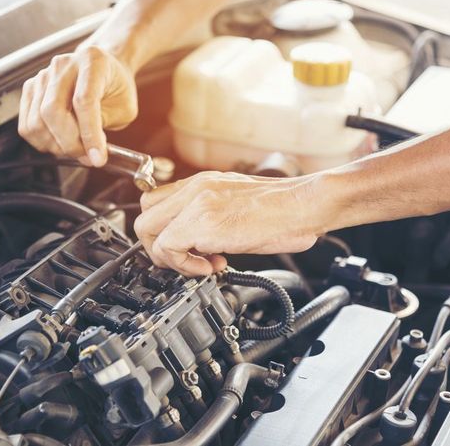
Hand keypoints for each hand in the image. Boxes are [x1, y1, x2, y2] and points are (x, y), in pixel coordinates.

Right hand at [18, 46, 137, 165]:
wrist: (103, 70)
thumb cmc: (116, 88)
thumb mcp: (124, 108)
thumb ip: (103, 127)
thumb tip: (87, 152)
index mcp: (92, 62)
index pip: (84, 101)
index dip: (89, 134)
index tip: (98, 157)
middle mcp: (63, 65)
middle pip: (52, 111)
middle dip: (69, 143)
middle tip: (86, 156)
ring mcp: (43, 76)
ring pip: (37, 121)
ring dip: (56, 145)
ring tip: (76, 148)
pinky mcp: (31, 89)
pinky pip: (27, 125)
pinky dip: (43, 141)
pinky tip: (60, 142)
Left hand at [134, 171, 322, 275]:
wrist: (305, 204)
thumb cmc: (283, 208)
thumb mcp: (237, 203)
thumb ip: (212, 214)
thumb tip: (200, 240)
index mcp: (202, 183)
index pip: (156, 202)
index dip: (162, 230)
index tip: (183, 247)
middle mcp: (195, 188)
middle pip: (144, 216)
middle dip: (158, 246)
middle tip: (185, 259)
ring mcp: (197, 203)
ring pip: (148, 231)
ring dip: (169, 257)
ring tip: (201, 264)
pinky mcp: (204, 223)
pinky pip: (168, 248)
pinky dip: (183, 265)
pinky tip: (211, 266)